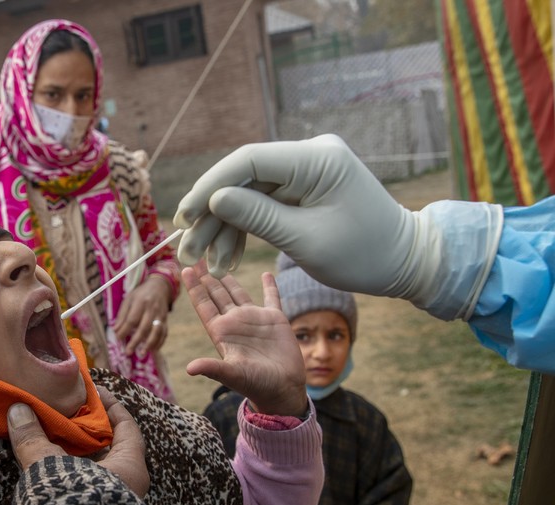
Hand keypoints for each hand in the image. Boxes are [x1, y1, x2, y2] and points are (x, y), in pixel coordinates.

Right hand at [6, 388, 149, 496]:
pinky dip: (71, 476)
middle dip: (88, 430)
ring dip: (76, 455)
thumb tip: (18, 409)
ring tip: (50, 437)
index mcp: (131, 467)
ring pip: (97, 471)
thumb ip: (33, 438)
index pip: (127, 426)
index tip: (92, 390)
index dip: (111, 405)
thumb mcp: (51, 466)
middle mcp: (129, 487)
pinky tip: (48, 470)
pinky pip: (86, 489)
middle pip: (111, 448)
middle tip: (64, 412)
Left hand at [114, 275, 171, 355]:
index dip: (124, 330)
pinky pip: (164, 333)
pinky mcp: (166, 320)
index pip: (132, 319)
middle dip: (136, 341)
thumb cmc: (140, 295)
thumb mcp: (128, 300)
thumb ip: (122, 315)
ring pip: (156, 331)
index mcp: (140, 302)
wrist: (159, 287)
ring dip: (149, 344)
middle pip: (144, 327)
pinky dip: (159, 343)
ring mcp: (160, 315)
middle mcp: (152, 309)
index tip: (118, 338)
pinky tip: (153, 350)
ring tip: (141, 354)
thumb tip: (116, 331)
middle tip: (128, 352)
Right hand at [173, 134, 442, 310]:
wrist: (403, 261)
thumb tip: (214, 199)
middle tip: (187, 249)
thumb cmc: (363, 254)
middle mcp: (310, 155)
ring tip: (207, 264)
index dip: (211, 185)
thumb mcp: (306, 240)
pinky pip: (263, 203)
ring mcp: (306, 170)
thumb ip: (258, 216)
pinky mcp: (303, 187)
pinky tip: (227, 257)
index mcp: (317, 159)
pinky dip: (244, 229)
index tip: (186, 215)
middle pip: (244, 178)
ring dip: (224, 228)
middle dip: (213, 215)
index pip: (249, 160)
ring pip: (248, 194)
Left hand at [183, 262, 306, 416]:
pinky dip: (269, 285)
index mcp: (222, 332)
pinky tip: (266, 273)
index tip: (184, 269)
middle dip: (206, 277)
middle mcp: (235, 322)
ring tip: (219, 261)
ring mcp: (254, 320)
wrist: (283, 389)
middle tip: (197, 256)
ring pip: (238, 293)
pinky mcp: (275, 320)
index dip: (194, 288)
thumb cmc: (256, 385)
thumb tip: (189, 368)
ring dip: (228, 278)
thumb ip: (212, 368)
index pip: (204, 305)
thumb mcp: (233, 375)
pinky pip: (271, 297)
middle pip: (216, 294)